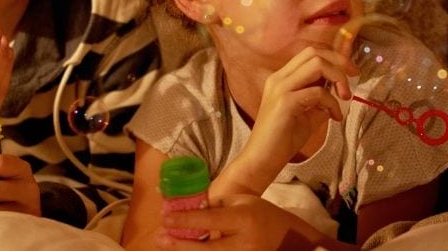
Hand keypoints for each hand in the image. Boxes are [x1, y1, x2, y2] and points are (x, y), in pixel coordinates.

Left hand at [155, 195, 333, 250]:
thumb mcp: (241, 202)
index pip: (211, 220)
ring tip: (167, 245)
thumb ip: (215, 206)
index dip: (186, 220)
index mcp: (245, 219)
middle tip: (160, 238)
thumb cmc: (260, 214)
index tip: (165, 218)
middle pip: (207, 249)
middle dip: (180, 245)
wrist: (287, 238)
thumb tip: (185, 208)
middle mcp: (245, 243)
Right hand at [236, 46, 358, 187]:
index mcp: (282, 77)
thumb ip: (321, 98)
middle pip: (314, 52)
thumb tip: (340, 90)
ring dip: (338, 77)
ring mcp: (280, 88)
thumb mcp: (307, 113)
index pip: (310, 53)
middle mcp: (279, 78)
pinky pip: (318, 92)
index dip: (334, 57)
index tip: (350, 72)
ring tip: (345, 97)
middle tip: (354, 77)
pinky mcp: (285, 102)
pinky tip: (335, 117)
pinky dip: (332, 103)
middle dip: (339, 61)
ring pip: (317, 64)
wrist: (262, 159)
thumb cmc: (283, 139)